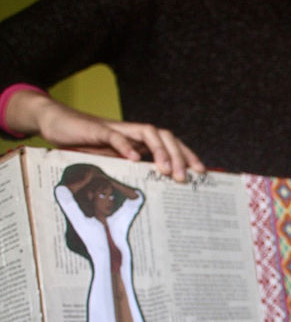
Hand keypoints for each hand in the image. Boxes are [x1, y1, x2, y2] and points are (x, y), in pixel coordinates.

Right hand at [7, 89, 203, 181]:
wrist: (57, 125)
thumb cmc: (87, 146)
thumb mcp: (113, 163)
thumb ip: (131, 173)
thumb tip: (153, 196)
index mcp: (141, 142)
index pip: (172, 145)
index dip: (188, 156)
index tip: (201, 174)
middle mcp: (134, 133)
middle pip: (166, 137)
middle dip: (179, 157)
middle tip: (184, 178)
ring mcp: (118, 129)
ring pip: (148, 133)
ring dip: (159, 151)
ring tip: (166, 170)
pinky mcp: (98, 129)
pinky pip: (115, 135)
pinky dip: (125, 145)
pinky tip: (134, 158)